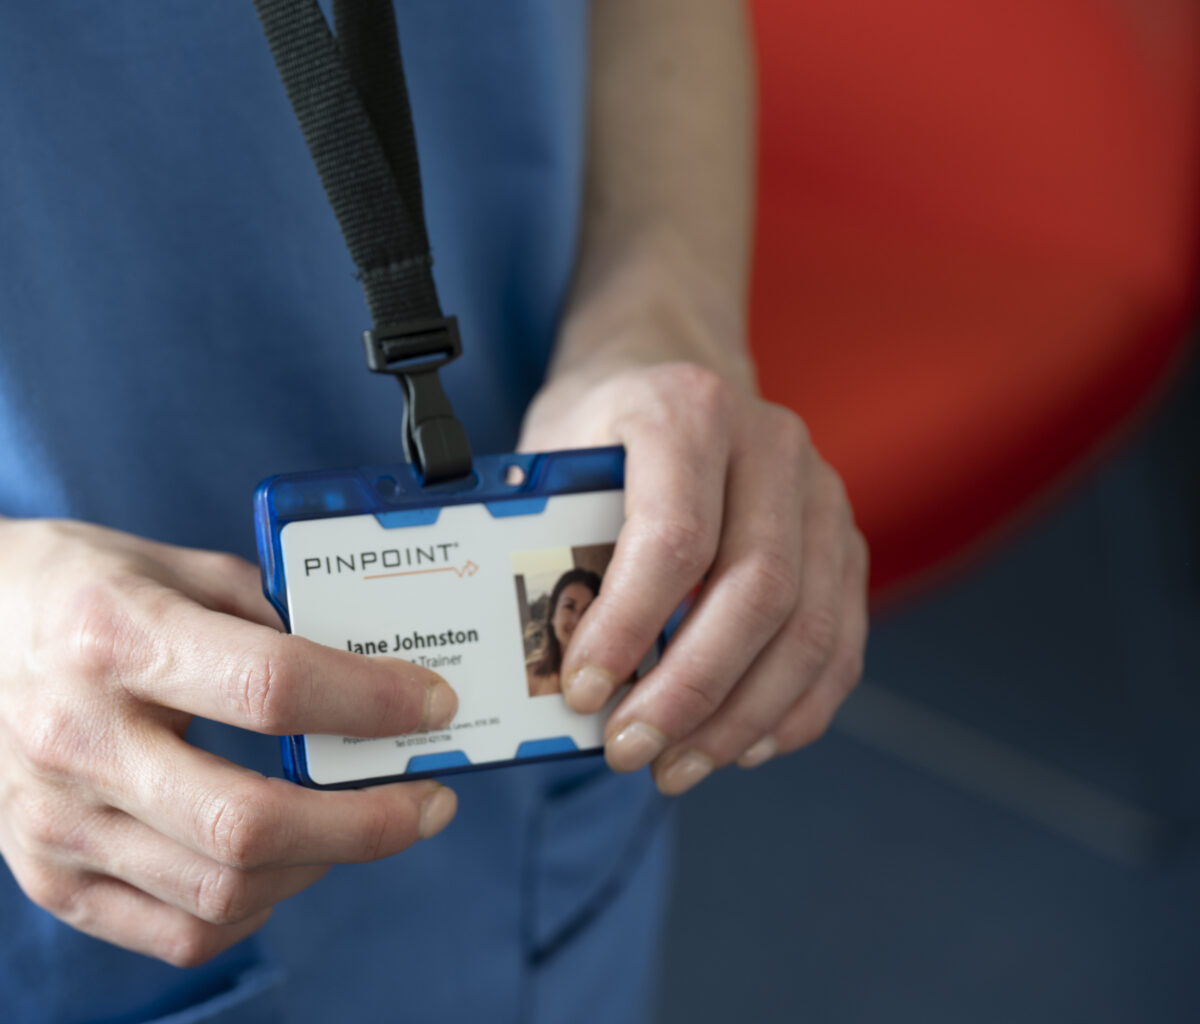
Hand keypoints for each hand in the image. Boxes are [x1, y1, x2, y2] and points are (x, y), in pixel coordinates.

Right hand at [0, 516, 458, 965]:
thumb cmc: (48, 585)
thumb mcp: (156, 557)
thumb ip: (259, 608)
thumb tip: (361, 664)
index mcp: (110, 636)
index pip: (269, 689)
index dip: (369, 703)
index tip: (429, 704)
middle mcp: (78, 740)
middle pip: (249, 821)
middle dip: (369, 822)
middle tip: (426, 798)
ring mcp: (57, 824)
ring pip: (223, 889)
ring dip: (324, 864)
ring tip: (363, 823)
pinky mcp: (47, 876)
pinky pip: (177, 929)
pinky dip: (254, 903)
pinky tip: (286, 861)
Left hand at [520, 295, 867, 795]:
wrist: (669, 364)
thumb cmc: (599, 424)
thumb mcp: (553, 454)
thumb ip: (547, 538)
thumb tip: (531, 665)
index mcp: (687, 409)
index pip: (674, 535)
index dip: (630, 626)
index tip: (582, 691)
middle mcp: (772, 445)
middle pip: (756, 591)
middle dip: (690, 691)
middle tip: (629, 751)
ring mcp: (822, 493)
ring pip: (808, 628)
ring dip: (742, 717)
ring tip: (676, 767)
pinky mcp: (845, 539)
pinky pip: (840, 641)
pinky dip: (795, 708)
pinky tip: (743, 747)